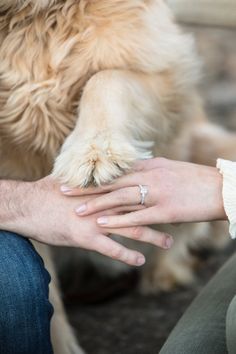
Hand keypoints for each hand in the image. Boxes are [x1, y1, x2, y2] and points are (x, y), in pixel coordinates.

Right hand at [1, 176, 171, 266]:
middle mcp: (104, 203)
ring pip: (131, 228)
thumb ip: (88, 177)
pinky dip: (127, 255)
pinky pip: (112, 249)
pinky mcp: (86, 237)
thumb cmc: (48, 192)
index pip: (133, 189)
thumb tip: (95, 171)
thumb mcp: (70, 180)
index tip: (167, 194)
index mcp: (102, 189)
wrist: (28, 206)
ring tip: (168, 242)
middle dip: (160, 213)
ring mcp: (96, 220)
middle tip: (179, 219)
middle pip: (139, 207)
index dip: (151, 192)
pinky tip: (140, 261)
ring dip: (152, 236)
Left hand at [61, 158, 226, 228]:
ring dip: (97, 204)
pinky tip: (102, 223)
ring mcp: (158, 193)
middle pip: (113, 182)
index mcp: (152, 166)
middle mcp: (151, 177)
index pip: (117, 170)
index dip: (95, 174)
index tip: (76, 176)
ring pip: (121, 198)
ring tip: (76, 209)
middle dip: (87, 187)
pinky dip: (119, 220)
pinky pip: (138, 215)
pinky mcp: (166, 211)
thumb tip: (135, 172)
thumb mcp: (171, 170)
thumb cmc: (196, 180)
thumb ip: (151, 170)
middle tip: (63, 190)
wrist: (222, 189)